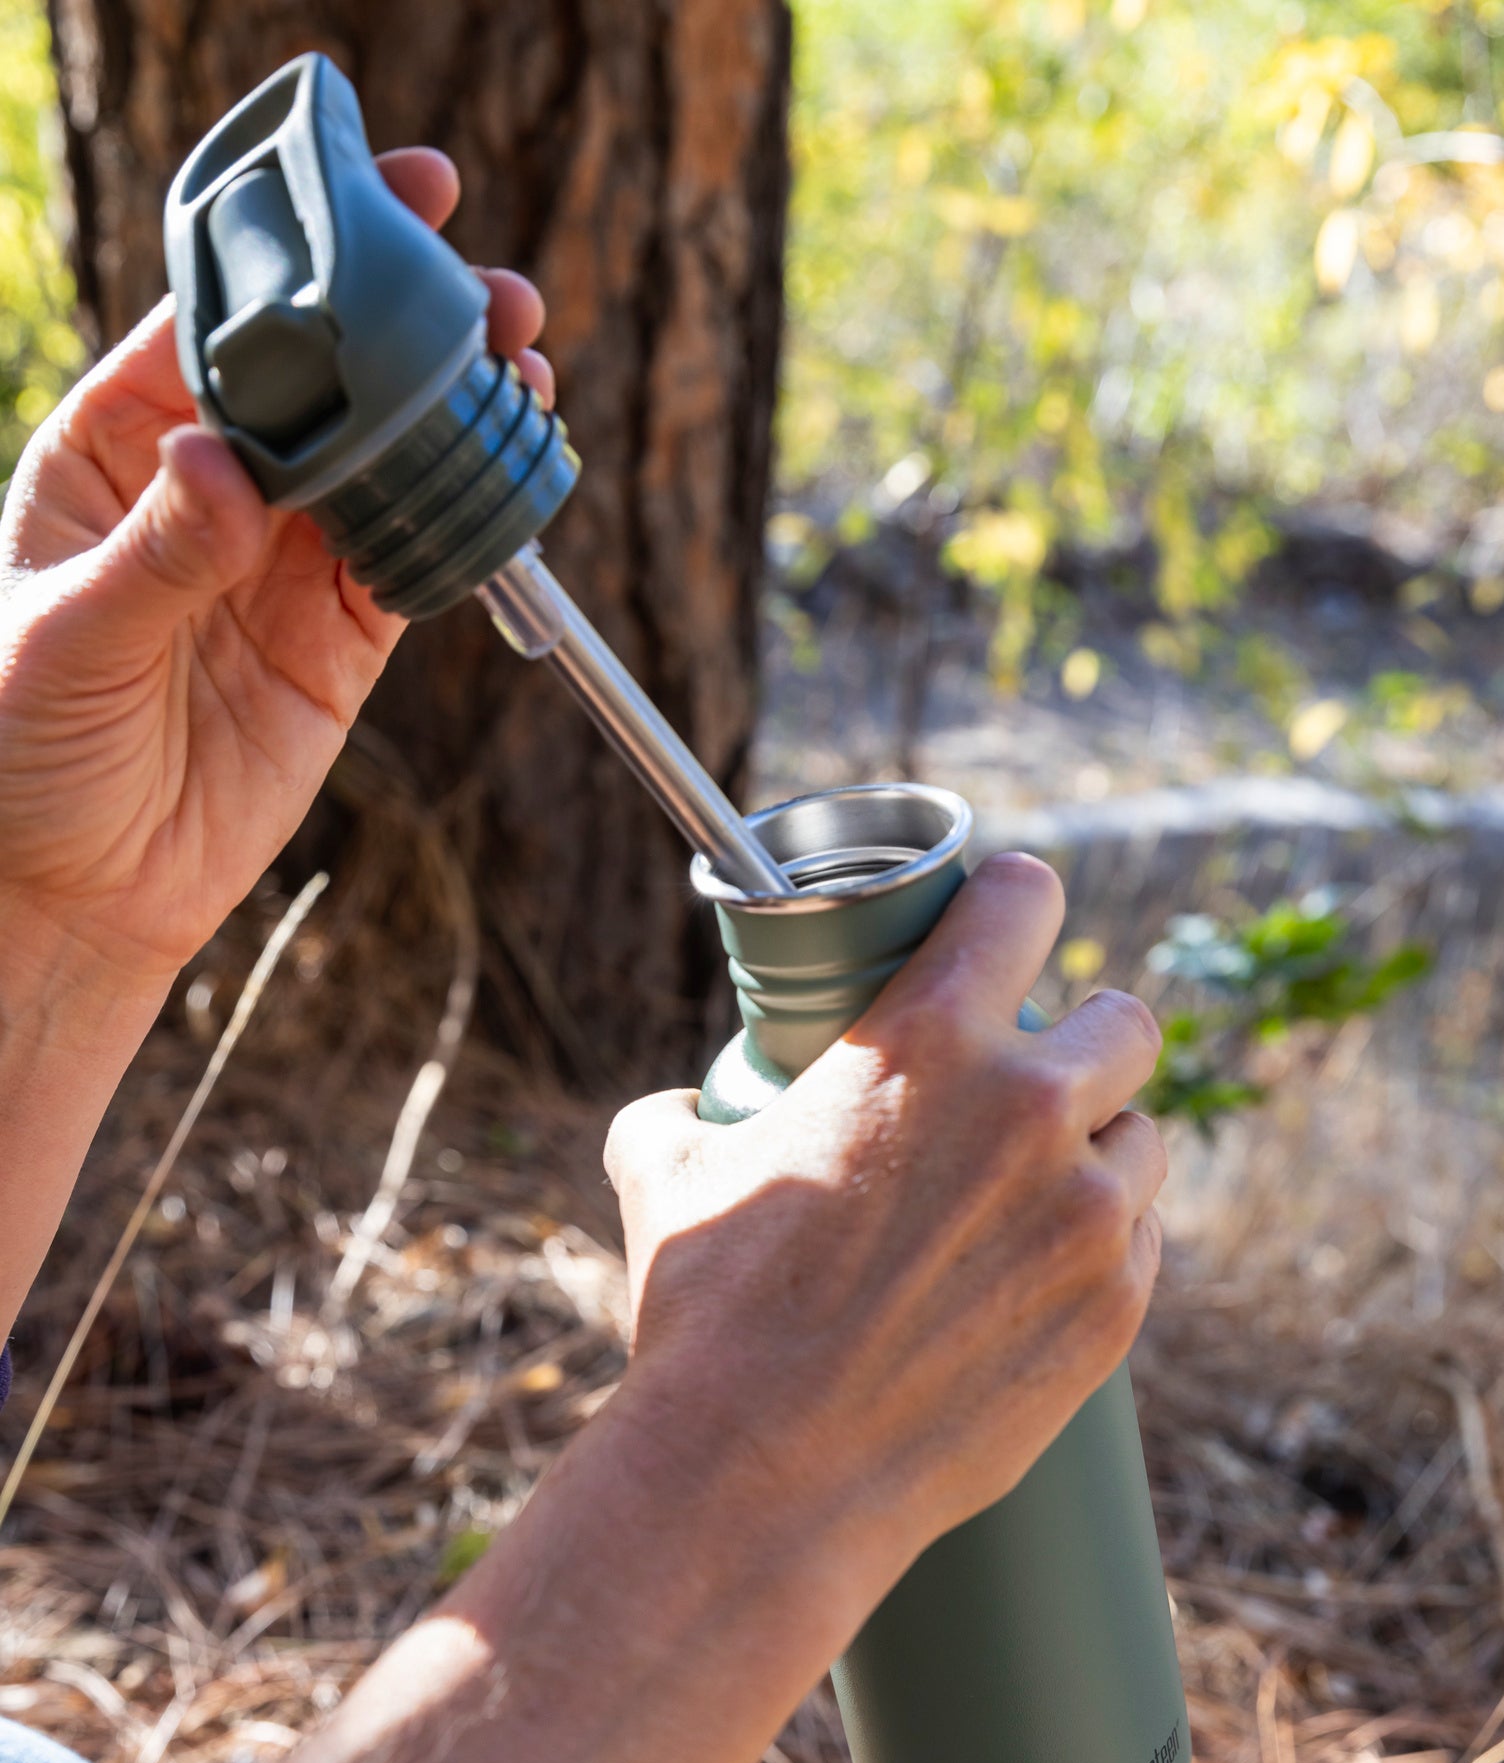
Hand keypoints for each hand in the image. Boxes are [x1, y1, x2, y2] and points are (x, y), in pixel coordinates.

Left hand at [0, 149, 551, 1022]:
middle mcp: (212, 494)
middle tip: (484, 284)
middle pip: (328, 384)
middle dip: (407, 325)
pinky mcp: (340, 644)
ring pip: (388, 465)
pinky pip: (415, 564)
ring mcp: (283, 568)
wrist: (75, 890)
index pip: (215, 330)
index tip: (368, 200)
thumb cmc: (20, 751)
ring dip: (455, 413)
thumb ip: (153, 554)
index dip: (294, 259)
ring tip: (523, 366)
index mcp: (119, 452)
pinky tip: (510, 470)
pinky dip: (466, 521)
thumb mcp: (60, 638)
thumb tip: (228, 465)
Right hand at [604, 853, 1165, 1584]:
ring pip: (1144, 1136)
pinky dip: (1105, 1247)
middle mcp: (1028, 1107)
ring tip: (1042, 1195)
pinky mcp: (1117, 1306)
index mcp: (925, 1040)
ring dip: (1102, 1151)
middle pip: (1122, 1021)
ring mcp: (1087, 1211)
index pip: (1022, 900)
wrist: (764, 1475)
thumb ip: (682, 1111)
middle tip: (1040, 1083)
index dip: (1017, 903)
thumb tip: (681, 1109)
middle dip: (1086, 1040)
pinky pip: (1144, 1239)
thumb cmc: (708, 1316)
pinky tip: (1046, 1276)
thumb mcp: (667, 1172)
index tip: (1012, 922)